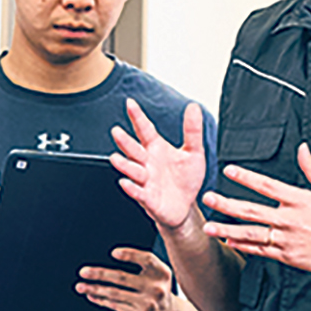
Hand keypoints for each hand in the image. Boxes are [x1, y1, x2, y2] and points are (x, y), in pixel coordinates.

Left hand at [77, 248, 179, 310]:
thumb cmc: (155, 290)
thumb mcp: (156, 275)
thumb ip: (140, 265)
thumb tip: (107, 260)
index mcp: (162, 273)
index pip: (147, 259)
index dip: (130, 254)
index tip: (113, 253)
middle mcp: (157, 288)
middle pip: (123, 277)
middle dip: (100, 274)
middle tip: (83, 272)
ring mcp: (148, 304)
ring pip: (115, 293)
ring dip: (94, 289)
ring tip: (81, 286)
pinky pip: (115, 306)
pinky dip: (101, 300)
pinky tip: (92, 296)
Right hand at [111, 100, 207, 230]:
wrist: (186, 207)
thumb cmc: (186, 179)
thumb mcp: (194, 153)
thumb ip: (192, 131)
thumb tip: (193, 107)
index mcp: (157, 148)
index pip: (145, 129)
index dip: (137, 117)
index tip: (130, 103)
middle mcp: (147, 163)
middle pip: (134, 149)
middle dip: (125, 142)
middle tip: (117, 131)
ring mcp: (146, 181)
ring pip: (133, 171)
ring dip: (124, 165)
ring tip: (116, 158)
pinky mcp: (148, 198)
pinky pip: (138, 193)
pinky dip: (131, 188)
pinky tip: (126, 182)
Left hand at [200, 142, 310, 276]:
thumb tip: (302, 148)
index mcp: (300, 200)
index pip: (267, 186)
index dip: (246, 177)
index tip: (229, 170)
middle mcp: (290, 220)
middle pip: (252, 210)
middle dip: (227, 204)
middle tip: (207, 198)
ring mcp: (287, 240)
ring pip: (251, 233)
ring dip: (227, 229)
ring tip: (208, 226)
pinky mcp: (288, 256)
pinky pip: (261, 250)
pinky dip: (244, 246)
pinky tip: (230, 241)